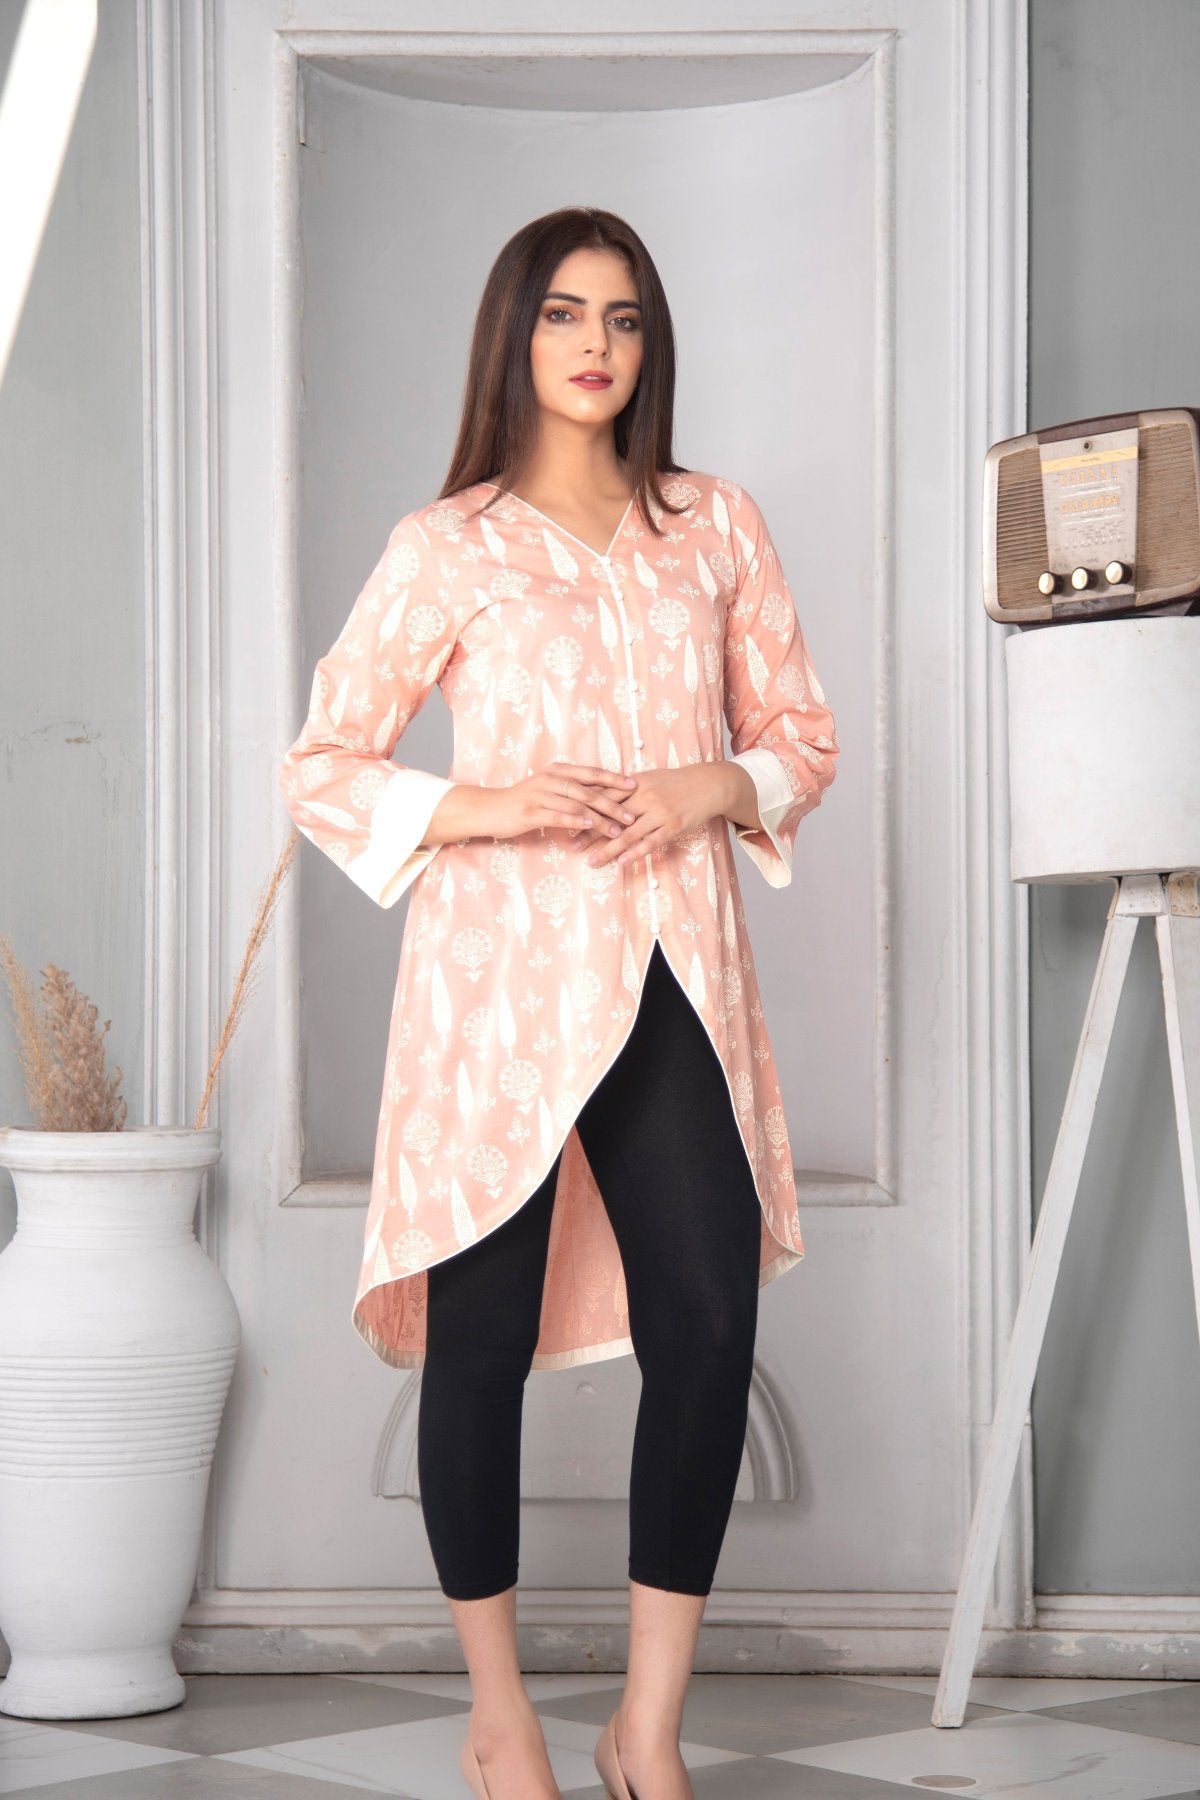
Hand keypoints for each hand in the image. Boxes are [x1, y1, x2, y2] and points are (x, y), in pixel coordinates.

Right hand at [472, 761, 639, 842]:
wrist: (490, 809)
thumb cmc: (524, 801)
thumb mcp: (548, 789)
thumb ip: (571, 789)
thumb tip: (601, 794)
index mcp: (558, 771)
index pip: (591, 773)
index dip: (614, 779)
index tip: (635, 785)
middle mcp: (551, 779)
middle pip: (589, 790)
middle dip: (613, 803)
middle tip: (631, 815)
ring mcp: (540, 795)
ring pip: (577, 804)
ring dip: (600, 818)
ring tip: (617, 829)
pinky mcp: (532, 811)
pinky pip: (559, 815)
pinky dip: (577, 821)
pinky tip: (591, 827)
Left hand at [581, 764, 733, 869]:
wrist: (709, 784)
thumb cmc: (676, 782)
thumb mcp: (649, 778)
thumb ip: (626, 788)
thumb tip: (599, 794)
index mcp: (635, 783)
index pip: (604, 797)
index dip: (585, 810)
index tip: (567, 820)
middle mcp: (645, 797)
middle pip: (611, 817)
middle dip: (590, 832)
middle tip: (572, 846)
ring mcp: (660, 812)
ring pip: (628, 834)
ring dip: (608, 849)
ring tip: (591, 862)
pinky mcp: (673, 826)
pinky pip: (650, 843)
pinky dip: (634, 853)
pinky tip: (621, 862)